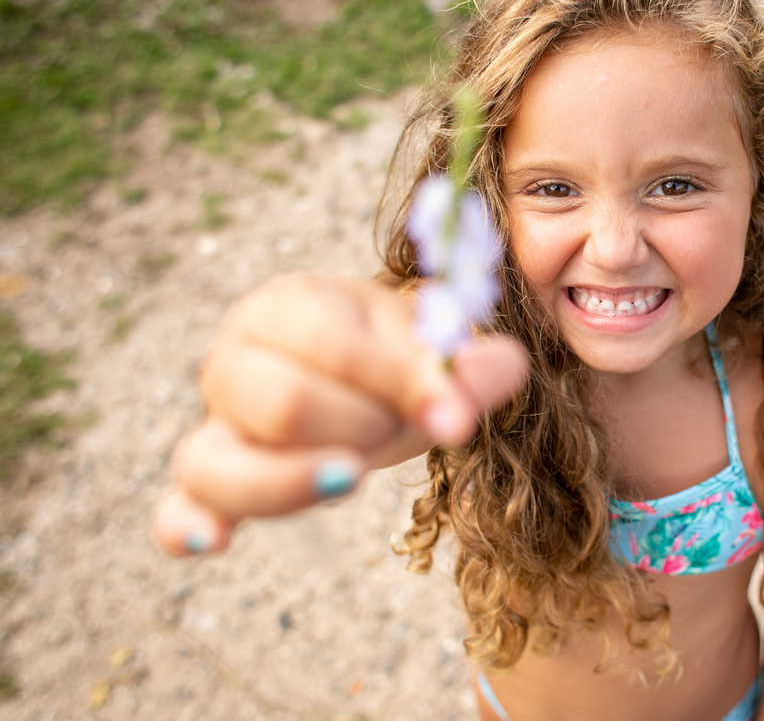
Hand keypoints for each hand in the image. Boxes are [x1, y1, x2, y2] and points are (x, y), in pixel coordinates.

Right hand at [151, 273, 527, 555]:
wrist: (374, 381)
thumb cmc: (400, 361)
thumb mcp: (439, 352)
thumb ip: (471, 361)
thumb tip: (504, 367)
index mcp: (287, 305)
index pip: (326, 339)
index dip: (396, 381)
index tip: (455, 417)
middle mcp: (234, 358)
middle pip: (279, 402)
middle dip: (359, 427)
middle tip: (395, 431)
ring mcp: (215, 425)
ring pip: (214, 461)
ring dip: (293, 479)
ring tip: (352, 478)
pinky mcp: (210, 483)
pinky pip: (174, 509)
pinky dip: (186, 525)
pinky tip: (215, 542)